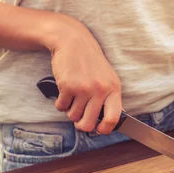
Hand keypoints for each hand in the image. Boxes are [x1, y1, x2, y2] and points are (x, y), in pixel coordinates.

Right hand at [47, 16, 121, 133]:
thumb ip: (107, 98)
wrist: (73, 41)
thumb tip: (102, 124)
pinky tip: (64, 91)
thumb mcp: (106, 78)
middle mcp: (100, 90)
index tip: (98, 130)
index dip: (104, 129)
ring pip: (73, 117)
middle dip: (81, 124)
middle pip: (88, 124)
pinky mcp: (68, 86)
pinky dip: (60, 102)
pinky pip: (61, 107)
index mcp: (113, 88)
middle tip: (78, 117)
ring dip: (69, 110)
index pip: (113, 119)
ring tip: (72, 97)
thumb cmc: (89, 62)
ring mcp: (84, 88)